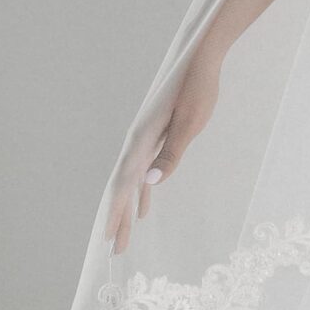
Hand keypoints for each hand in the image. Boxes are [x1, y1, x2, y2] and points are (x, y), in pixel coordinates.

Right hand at [105, 43, 222, 255]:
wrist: (200, 59)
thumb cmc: (198, 90)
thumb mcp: (189, 124)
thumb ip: (170, 154)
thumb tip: (149, 183)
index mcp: (141, 140)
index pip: (123, 184)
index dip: (115, 213)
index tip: (109, 238)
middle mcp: (137, 141)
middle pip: (123, 187)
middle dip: (118, 219)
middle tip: (115, 250)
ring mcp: (145, 140)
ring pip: (131, 181)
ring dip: (127, 208)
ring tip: (124, 236)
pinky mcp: (156, 137)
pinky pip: (144, 172)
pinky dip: (142, 191)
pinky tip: (144, 206)